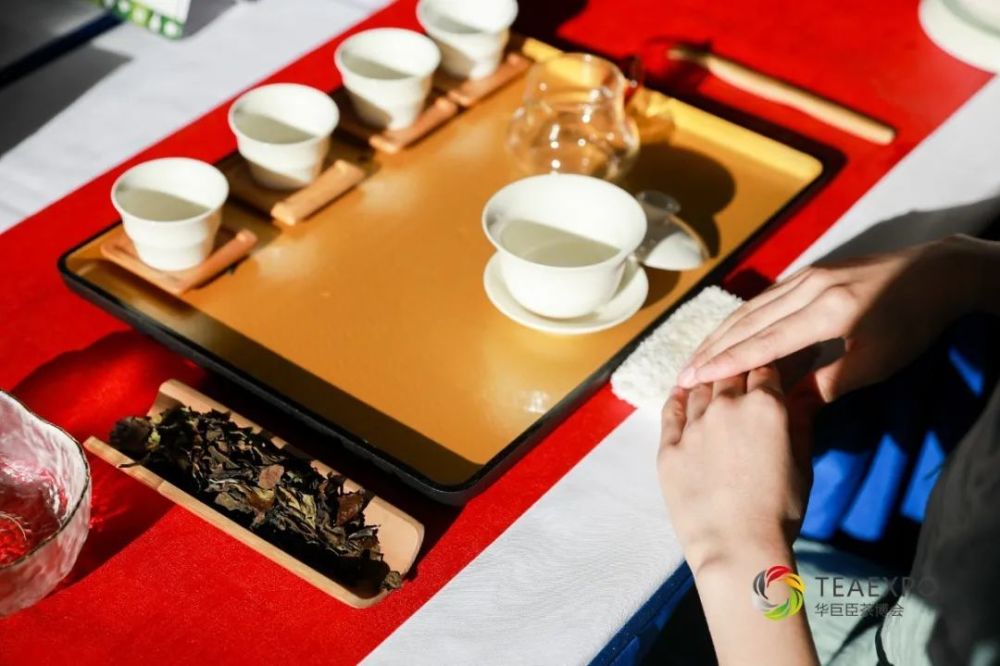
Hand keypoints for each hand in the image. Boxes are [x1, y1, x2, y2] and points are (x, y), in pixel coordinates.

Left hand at [657, 366, 810, 573]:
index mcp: (765, 405)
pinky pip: (671, 410)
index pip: (765, 366)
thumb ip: (800, 420)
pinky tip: (681, 391)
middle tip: (737, 369)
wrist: (737, 547)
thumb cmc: (781, 510)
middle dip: (736, 367)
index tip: (765, 364)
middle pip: (729, 370)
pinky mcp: (669, 446)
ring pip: (699, 387)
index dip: (766, 364)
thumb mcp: (803, 463)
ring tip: (709, 376)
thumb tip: (804, 392)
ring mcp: (694, 425)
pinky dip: (677, 396)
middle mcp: (727, 406)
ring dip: (707, 380)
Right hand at [677, 237, 982, 401]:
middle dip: (713, 349)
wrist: (936, 272)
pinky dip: (740, 318)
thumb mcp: (877, 362)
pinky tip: (727, 332)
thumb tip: (784, 406)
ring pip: (752, 307)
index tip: (695, 378)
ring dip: (721, 332)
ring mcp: (807, 276)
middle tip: (683, 374)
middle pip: (748, 322)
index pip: (765, 342)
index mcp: (827, 312)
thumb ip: (829, 384)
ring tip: (696, 356)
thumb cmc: (912, 323)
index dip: (727, 362)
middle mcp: (809, 288)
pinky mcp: (809, 273)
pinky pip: (764, 298)